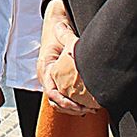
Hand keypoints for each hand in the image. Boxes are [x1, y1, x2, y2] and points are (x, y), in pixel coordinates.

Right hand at [37, 0, 91, 115]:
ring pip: (59, 103)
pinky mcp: (57, 84)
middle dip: (72, 109)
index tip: (79, 106)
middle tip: (89, 110)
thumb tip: (64, 26)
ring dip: (73, 110)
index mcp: (45, 69)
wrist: (51, 33)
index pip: (52, 92)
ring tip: (91, 110)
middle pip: (55, 102)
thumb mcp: (60, 34)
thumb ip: (64, 33)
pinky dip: (73, 106)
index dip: (65, 102)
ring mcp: (51, 82)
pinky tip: (87, 106)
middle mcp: (46, 78)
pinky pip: (63, 99)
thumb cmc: (55, 35)